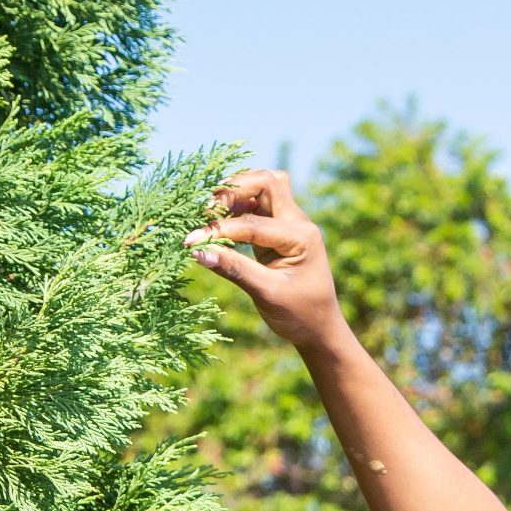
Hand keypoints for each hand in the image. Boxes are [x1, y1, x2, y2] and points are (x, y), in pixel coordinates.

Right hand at [185, 169, 344, 350]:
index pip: (253, 222)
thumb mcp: (267, 294)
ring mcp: (290, 224)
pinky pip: (258, 206)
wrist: (320, 329)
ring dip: (236, 195)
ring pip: (263, 188)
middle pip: (266, 182)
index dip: (219, 230)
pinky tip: (221, 224)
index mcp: (301, 237)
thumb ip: (234, 269)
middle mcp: (299, 223)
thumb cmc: (300, 314)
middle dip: (234, 189)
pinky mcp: (279, 231)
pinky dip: (238, 208)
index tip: (191, 240)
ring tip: (211, 216)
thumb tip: (197, 250)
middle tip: (208, 212)